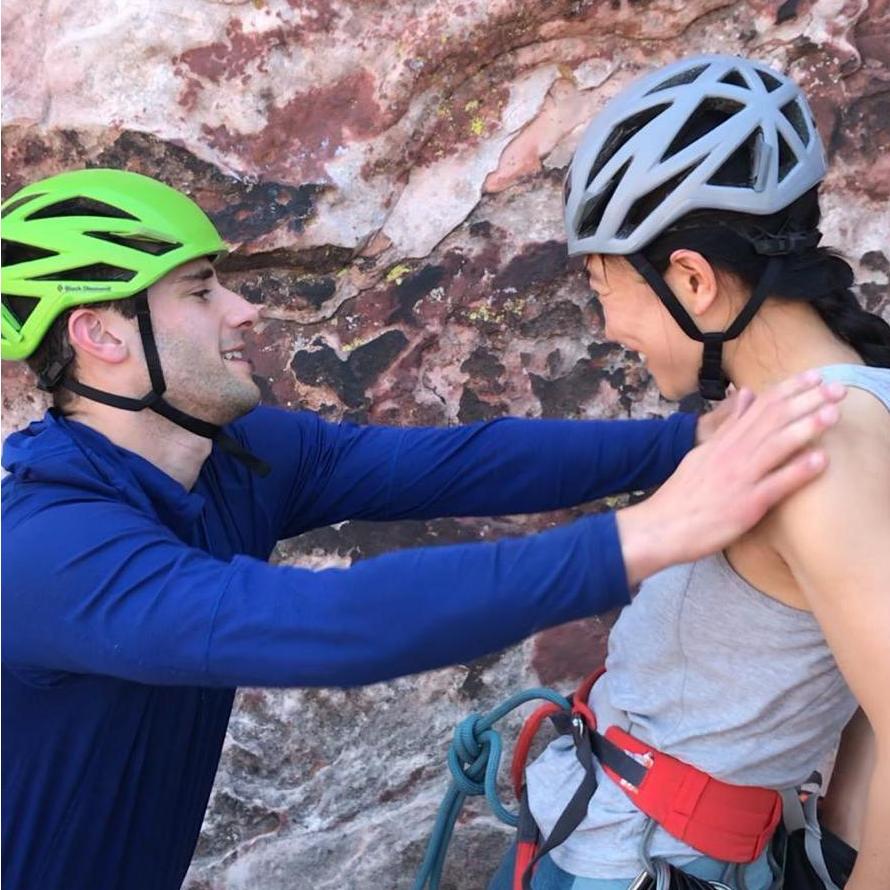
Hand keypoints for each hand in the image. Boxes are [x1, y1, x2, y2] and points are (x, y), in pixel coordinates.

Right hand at [616, 370, 845, 585]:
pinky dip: (798, 471)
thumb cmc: (683, 494)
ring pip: (776, 446)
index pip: (760, 407)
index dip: (789, 389)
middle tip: (838, 388)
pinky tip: (821, 461)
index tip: (814, 376)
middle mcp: (732, 454)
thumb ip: (728, 424)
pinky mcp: (744, 505)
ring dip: (806, 428)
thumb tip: (746, 394)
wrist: (661, 526)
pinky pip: (775, 485)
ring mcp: (739, 478)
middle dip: (807, 401)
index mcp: (723, 441)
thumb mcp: (702, 451)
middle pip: (772, 420)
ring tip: (833, 414)